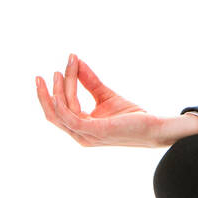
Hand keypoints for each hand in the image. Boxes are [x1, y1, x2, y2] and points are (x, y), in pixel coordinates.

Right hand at [35, 53, 194, 147]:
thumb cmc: (132, 115)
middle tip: (43, 75)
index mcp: (82, 129)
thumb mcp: (105, 95)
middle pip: (54, 112)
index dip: (58, 88)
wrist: (154, 127)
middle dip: (45, 94)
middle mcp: (80, 135)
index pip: (61, 109)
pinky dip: (62, 100)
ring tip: (58, 72)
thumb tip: (76, 61)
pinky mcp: (95, 131)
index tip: (64, 65)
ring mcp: (86, 135)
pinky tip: (62, 85)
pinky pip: (70, 116)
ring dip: (57, 91)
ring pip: (61, 111)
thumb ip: (89, 81)